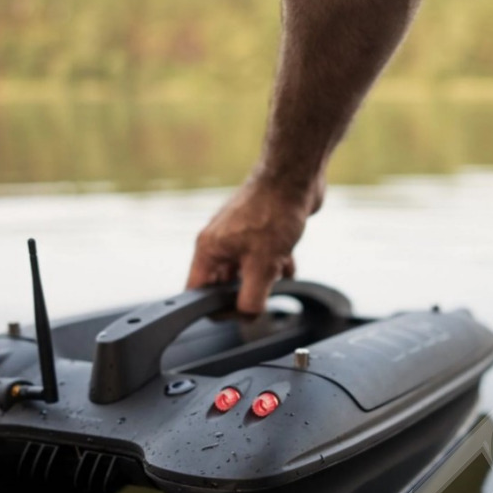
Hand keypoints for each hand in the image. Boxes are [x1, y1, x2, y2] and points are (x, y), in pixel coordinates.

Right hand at [186, 174, 323, 313]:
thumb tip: (247, 317)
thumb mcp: (262, 266)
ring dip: (262, 279)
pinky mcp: (256, 229)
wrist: (296, 174)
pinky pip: (259, 257)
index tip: (239, 312)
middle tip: (264, 289)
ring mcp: (236, 234)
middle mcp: (218, 241)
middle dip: (245, 292)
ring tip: (278, 272)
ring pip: (244, 271)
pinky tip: (287, 262)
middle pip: (222, 284)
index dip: (216, 309)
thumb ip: (251, 299)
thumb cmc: (274, 210)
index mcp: (208, 249)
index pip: (197, 292)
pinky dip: (273, 264)